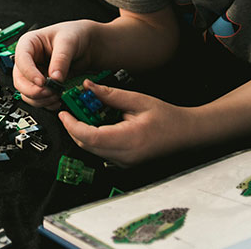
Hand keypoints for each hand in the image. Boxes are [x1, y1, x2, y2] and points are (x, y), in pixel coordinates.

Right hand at [13, 20, 95, 108]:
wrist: (86, 44)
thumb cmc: (74, 34)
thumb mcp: (68, 42)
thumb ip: (61, 59)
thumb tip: (55, 78)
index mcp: (29, 44)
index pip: (21, 60)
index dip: (29, 73)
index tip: (42, 82)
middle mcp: (29, 60)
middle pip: (19, 81)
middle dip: (34, 90)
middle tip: (50, 92)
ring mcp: (34, 74)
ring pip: (26, 93)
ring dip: (41, 99)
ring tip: (56, 95)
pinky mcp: (42, 85)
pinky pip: (37, 99)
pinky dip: (46, 103)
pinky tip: (57, 100)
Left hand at [59, 80, 192, 166]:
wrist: (186, 134)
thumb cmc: (167, 117)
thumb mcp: (138, 100)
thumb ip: (110, 95)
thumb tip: (88, 87)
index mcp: (128, 140)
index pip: (90, 137)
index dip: (72, 126)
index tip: (64, 113)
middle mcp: (125, 156)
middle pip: (87, 145)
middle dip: (74, 128)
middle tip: (70, 110)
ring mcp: (125, 163)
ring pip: (92, 150)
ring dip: (83, 133)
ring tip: (84, 113)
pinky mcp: (125, 163)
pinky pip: (102, 152)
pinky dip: (94, 139)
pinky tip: (97, 124)